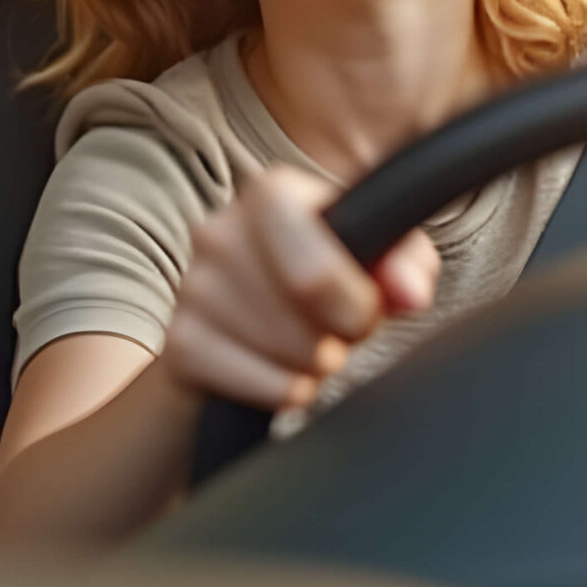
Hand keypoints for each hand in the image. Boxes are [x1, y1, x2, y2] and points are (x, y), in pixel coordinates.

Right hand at [159, 167, 439, 412]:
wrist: (248, 321)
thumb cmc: (323, 282)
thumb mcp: (378, 258)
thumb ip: (405, 262)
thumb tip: (406, 292)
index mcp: (270, 194)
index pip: (314, 274)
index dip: (352, 305)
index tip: (363, 310)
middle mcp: (219, 231)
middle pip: (302, 322)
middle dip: (335, 339)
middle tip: (331, 330)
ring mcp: (193, 287)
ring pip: (284, 357)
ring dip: (312, 367)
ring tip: (304, 346)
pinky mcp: (180, 343)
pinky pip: (259, 388)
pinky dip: (284, 393)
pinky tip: (278, 370)